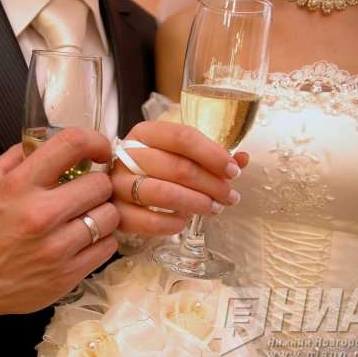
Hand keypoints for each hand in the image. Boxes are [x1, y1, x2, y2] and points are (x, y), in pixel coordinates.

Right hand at [0, 129, 119, 322]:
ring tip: (87, 216)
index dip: (95, 141)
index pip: (71, 144)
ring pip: (110, 216)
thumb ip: (16, 156)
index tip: (99, 150)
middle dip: (98, 184)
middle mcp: (40, 214)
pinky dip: (102, 240)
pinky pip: (108, 246)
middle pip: (100, 184)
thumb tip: (47, 139)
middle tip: (88, 192)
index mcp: (19, 185)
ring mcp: (57, 247)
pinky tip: (85, 240)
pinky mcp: (68, 274)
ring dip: (103, 213)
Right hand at [111, 121, 248, 234]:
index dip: (212, 154)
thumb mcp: (179, 154)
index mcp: (145, 133)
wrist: (115, 190)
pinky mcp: (116, 212)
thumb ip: (210, 156)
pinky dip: (172, 223)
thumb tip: (243, 159)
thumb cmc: (154, 170)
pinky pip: (147, 221)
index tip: (233, 171)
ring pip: (163, 193)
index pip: (182, 136)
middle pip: (177, 167)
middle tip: (230, 196)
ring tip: (214, 209)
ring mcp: (117, 184)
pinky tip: (184, 221)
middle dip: (211, 184)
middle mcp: (126, 155)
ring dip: (196, 203)